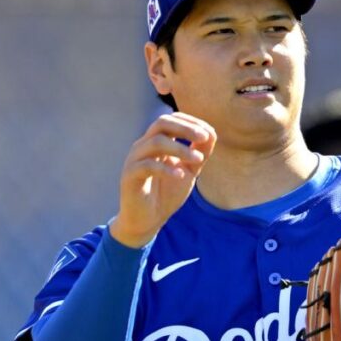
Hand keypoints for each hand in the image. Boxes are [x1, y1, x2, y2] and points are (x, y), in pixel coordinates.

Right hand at [110, 112, 216, 246]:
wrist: (147, 220)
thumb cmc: (166, 194)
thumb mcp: (188, 171)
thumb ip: (199, 153)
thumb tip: (211, 133)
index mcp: (155, 142)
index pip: (171, 120)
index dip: (191, 122)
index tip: (209, 133)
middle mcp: (143, 146)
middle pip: (161, 123)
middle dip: (185, 128)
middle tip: (204, 138)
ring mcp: (134, 160)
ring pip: (156, 142)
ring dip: (180, 148)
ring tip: (198, 160)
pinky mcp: (130, 176)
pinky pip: (147, 165)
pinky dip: (166, 169)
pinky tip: (180, 175)